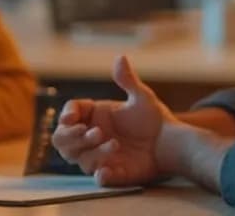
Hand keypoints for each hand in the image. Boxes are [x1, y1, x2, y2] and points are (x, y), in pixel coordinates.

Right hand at [51, 55, 174, 186]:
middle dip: (72, 137)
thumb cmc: (155, 119)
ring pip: (78, 158)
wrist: (172, 143)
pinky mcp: (111, 173)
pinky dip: (100, 174)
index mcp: (94, 115)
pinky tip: (106, 170)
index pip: (69, 113)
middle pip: (62, 139)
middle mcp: (91, 136)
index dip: (66, 116)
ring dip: (92, 151)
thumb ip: (128, 80)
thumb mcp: (141, 97)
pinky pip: (97, 177)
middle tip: (93, 132)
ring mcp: (99, 155)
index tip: (71, 119)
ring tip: (116, 143)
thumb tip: (120, 58)